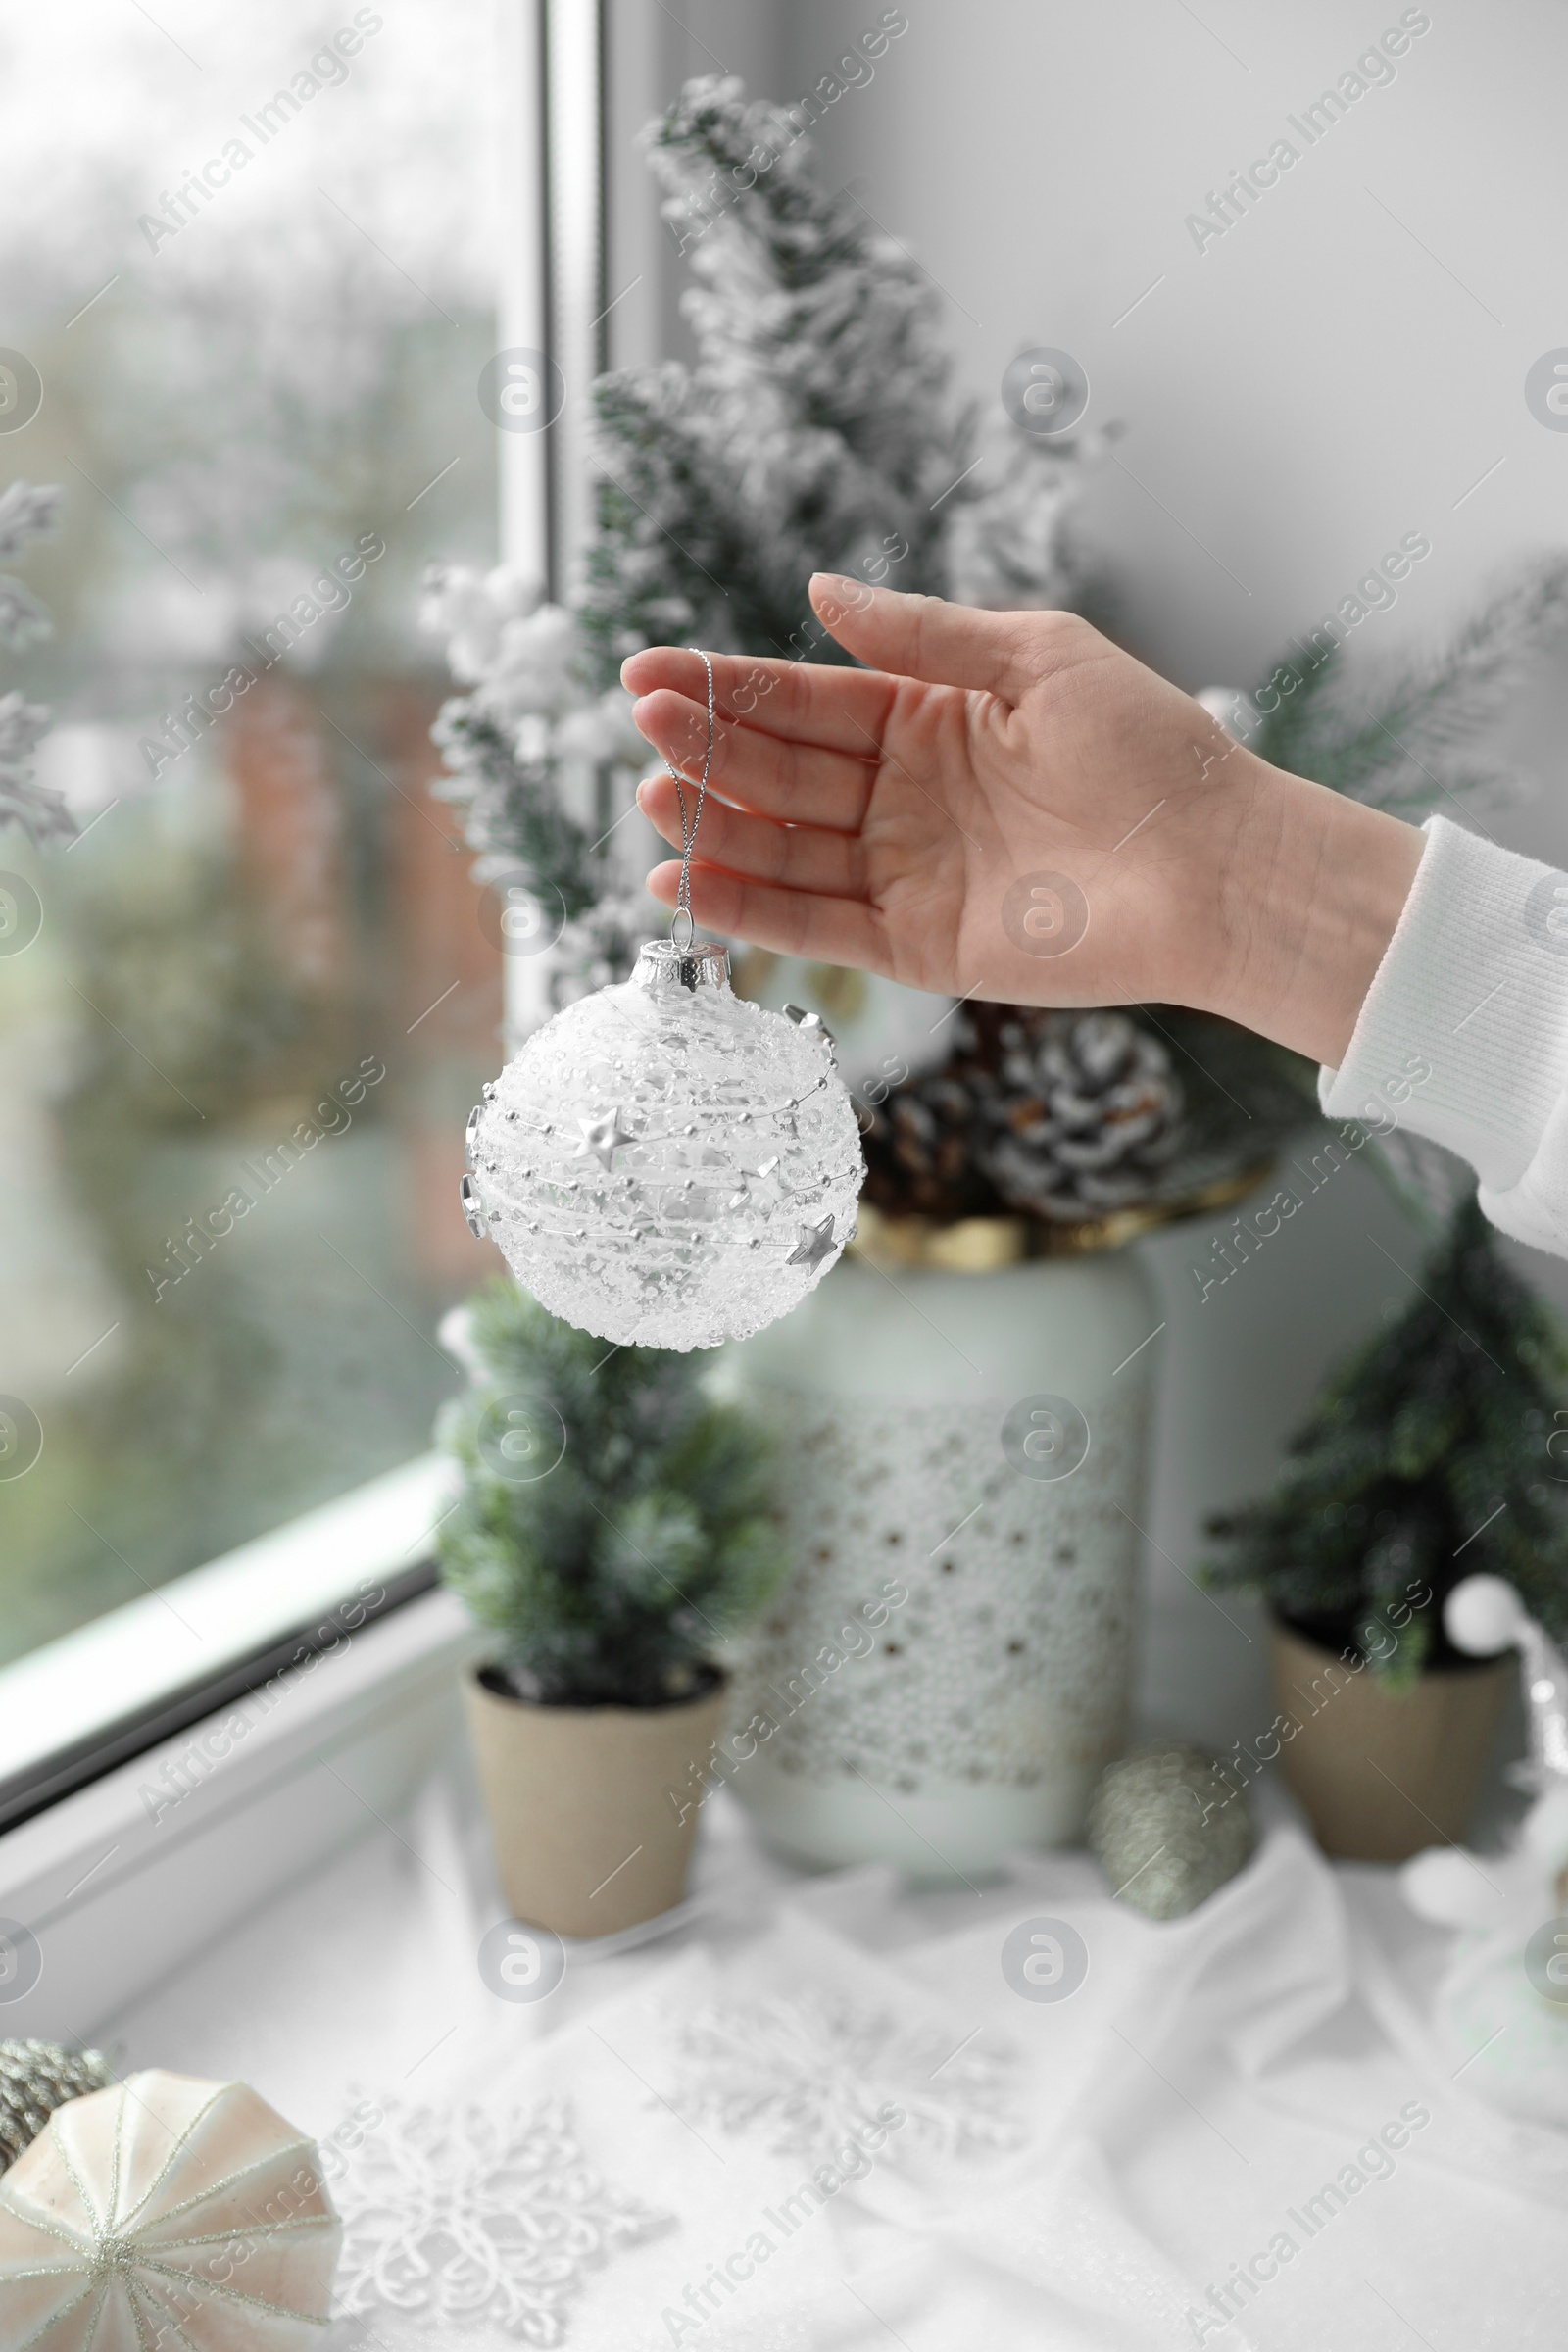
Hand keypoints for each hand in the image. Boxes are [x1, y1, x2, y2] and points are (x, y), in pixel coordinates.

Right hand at [622, 577, 1423, 1066]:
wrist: (1219, 867)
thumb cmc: (1152, 752)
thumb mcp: (1038, 659)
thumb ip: (924, 636)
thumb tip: (820, 591)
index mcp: (928, 718)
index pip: (804, 699)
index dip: (726, 685)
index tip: (648, 672)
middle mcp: (904, 797)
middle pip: (780, 770)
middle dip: (707, 747)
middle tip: (643, 726)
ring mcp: (904, 873)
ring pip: (783, 848)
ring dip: (712, 824)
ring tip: (650, 799)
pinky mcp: (916, 947)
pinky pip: (815, 926)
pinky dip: (749, 908)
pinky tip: (686, 881)